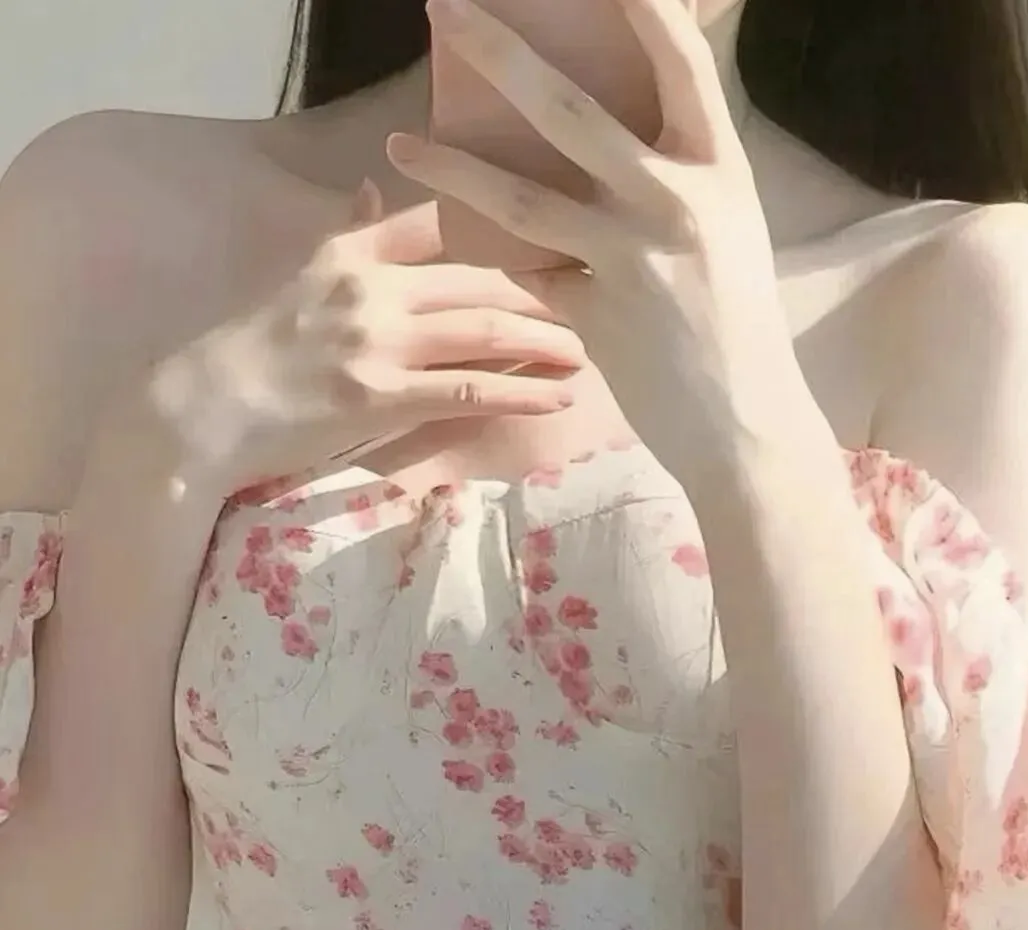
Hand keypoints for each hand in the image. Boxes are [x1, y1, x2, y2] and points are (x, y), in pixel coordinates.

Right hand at [144, 187, 585, 497]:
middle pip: (479, 275)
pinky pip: (468, 389)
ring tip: (589, 347)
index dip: (500, 225)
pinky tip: (558, 394)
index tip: (549, 234)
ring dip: (546, 336)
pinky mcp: (382, 399)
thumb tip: (376, 193)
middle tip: (596, 293)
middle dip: (544, 284)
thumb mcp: (298, 275)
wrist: (203, 411)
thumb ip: (348, 237)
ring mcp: (379, 343)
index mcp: (352, 251)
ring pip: (484, 329)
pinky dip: (520, 390)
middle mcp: (372, 287)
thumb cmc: (250, 351)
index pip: (439, 222)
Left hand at [388, 0, 800, 491]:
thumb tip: (620, 121)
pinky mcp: (596, 316)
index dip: (642, 6)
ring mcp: (632, 259)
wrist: (746, 427)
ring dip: (453, 167)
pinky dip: (497, 258)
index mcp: (718, 167)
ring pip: (522, 198)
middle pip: (570, 110)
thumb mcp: (727, 226)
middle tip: (447, 9)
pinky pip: (530, 272)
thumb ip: (677, 171)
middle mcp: (676, 202)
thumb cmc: (737, 322)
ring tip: (401, 144)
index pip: (680, 61)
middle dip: (499, 52)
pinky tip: (453, 238)